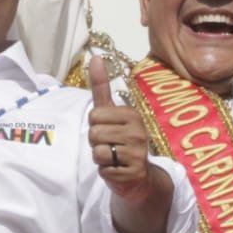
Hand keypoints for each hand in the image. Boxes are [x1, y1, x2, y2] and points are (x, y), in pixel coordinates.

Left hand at [86, 54, 158, 195]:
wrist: (139, 175)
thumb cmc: (120, 140)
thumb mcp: (111, 112)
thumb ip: (102, 87)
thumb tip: (95, 58)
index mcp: (132, 114)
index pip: (94, 115)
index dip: (95, 125)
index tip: (108, 129)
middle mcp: (138, 131)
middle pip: (94, 133)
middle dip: (96, 142)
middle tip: (110, 145)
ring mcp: (137, 153)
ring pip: (97, 152)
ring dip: (100, 158)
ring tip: (113, 157)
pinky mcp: (133, 172)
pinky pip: (104, 169)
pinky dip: (106, 171)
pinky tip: (117, 169)